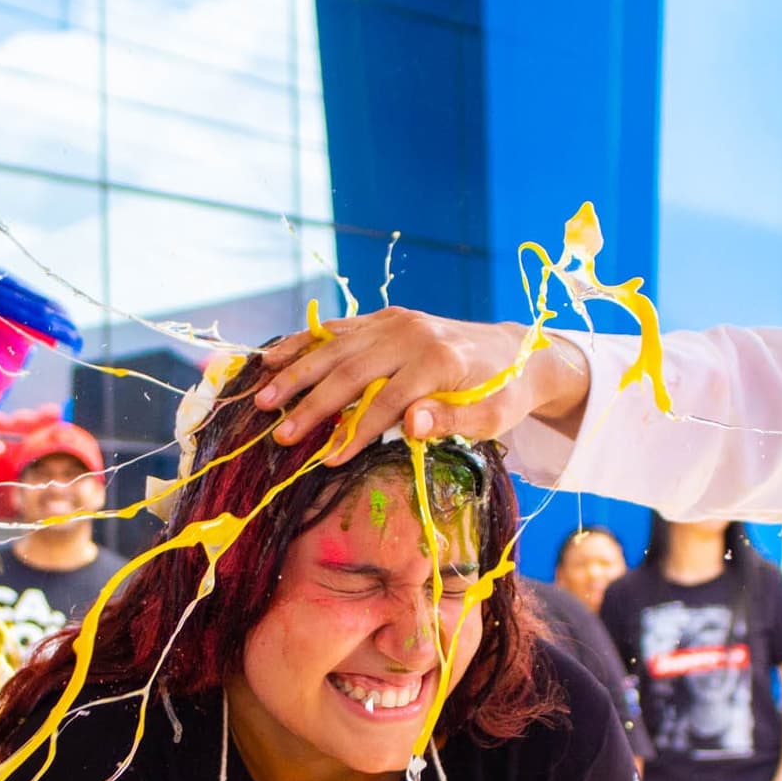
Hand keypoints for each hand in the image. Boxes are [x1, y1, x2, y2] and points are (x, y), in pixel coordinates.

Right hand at [256, 308, 590, 463]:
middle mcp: (412, 334)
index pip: (385, 402)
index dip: (355, 433)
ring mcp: (396, 322)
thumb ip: (451, 421)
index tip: (328, 461)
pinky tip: (273, 357)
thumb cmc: (504, 393)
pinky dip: (304, 343)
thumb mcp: (492, 417)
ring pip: (336, 347)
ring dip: (296, 372)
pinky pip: (337, 330)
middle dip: (313, 406)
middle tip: (280, 435)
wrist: (518, 349)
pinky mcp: (386, 319)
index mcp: (439, 361)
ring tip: (263, 398)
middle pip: (350, 373)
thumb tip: (409, 424)